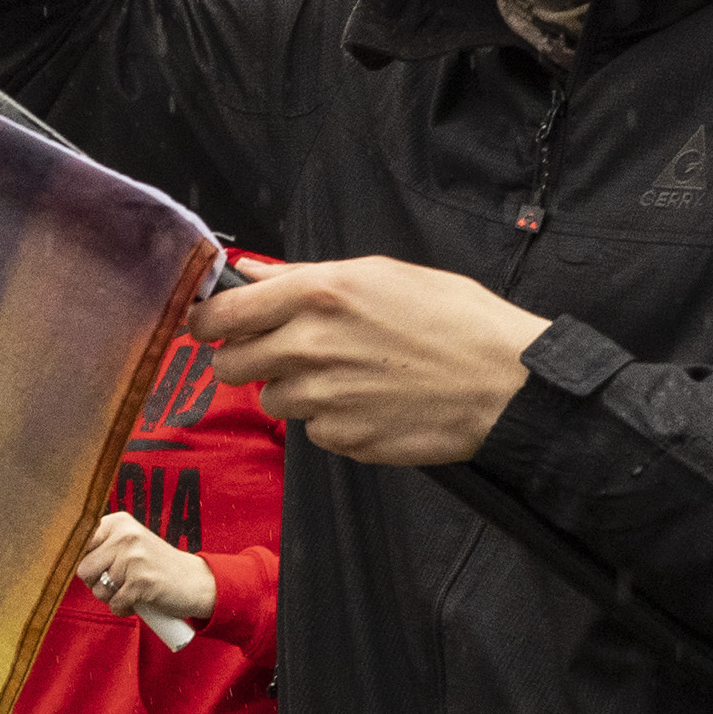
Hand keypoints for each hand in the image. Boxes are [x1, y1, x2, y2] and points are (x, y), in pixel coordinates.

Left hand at [76, 509, 216, 625]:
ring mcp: (134, 559)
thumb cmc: (157, 566)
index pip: (79, 542)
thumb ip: (102, 545)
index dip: (85, 561)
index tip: (99, 567)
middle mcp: (126, 536)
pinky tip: (139, 601)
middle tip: (120, 582)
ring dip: (112, 597)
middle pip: (83, 570)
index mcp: (119, 523)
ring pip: (98, 590)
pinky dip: (124, 609)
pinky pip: (115, 604)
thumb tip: (61, 557)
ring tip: (132, 590)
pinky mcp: (141, 583)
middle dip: (97, 583)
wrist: (196, 581)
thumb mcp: (131, 544)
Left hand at [200, 259, 547, 469]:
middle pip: (229, 365)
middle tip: (280, 354)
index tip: (211, 326)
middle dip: (245, 359)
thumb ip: (305, 276)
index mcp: (317, 295)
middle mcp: (310, 347)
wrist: (505, 383)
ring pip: (272, 400)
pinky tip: (371, 402)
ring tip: (347, 377)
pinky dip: (332, 419)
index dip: (207, 322)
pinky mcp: (343, 439)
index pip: (222, 313)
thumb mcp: (381, 274)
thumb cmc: (455, 319)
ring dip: (295, 391)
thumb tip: (251, 273)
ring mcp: (324, 399)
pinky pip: (313, 430)